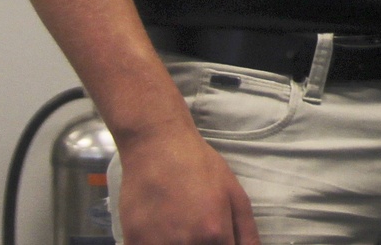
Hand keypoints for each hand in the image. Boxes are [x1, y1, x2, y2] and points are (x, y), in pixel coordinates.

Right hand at [114, 121, 256, 244]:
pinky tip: (160, 231)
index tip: (217, 239)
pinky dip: (156, 244)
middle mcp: (186, 244)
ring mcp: (156, 244)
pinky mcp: (133, 241)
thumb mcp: (235, 194)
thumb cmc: (199, 166)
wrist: (158, 146)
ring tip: (180, 227)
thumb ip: (247, 233)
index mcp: (214, 234)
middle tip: (197, 229)